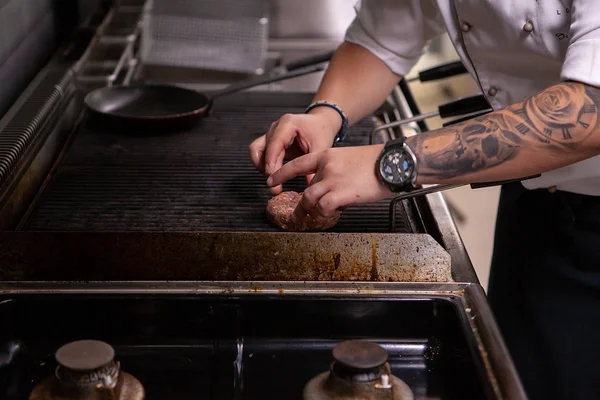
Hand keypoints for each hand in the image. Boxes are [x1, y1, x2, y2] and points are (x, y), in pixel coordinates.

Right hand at [248, 107, 341, 193]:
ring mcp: (271, 133)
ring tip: (274, 180)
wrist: (320, 123)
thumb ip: (313, 165)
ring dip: (262, 167)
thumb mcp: (321, 147)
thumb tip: (310, 186)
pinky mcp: (270, 141)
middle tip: (274, 187)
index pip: (274, 144)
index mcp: (288, 124)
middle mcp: (276, 127)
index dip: (271, 162)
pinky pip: (259, 153)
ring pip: (256, 151)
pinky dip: (263, 165)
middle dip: (267, 170)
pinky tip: (274, 174)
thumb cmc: (320, 131)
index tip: (273, 178)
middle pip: (262, 149)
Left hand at [266, 144, 391, 221]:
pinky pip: (323, 207)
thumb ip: (336, 171)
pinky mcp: (341, 193)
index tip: (271, 180)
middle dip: (300, 205)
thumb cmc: (377, 162)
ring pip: (309, 199)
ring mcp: (333, 180)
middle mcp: (326, 167)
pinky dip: (323, 214)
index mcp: (327, 156)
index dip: (282, 173)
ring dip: (307, 213)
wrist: (392, 162)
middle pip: (305, 188)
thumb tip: (330, 188)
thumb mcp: (350, 159)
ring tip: (305, 222)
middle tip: (295, 216)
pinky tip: (327, 216)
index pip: (297, 164)